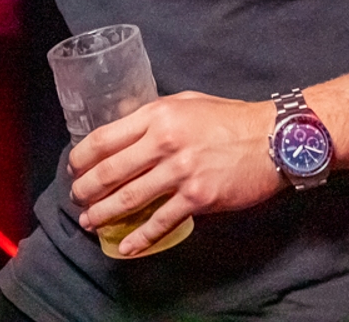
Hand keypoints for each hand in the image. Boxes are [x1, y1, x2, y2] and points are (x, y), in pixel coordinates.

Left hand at [68, 92, 282, 256]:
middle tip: (77, 200)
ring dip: (104, 215)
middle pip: (110, 171)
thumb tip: (126, 127)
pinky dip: (140, 238)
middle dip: (86, 190)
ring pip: (129, 198)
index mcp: (158, 115)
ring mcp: (181, 171)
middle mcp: (164, 142)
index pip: (104, 138)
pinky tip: (127, 246)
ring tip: (91, 223)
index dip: (82, 158)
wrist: (274, 138)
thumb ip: (155, 115)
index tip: (74, 169)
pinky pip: (161, 221)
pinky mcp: (198, 197)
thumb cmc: (231, 118)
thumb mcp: (186, 102)